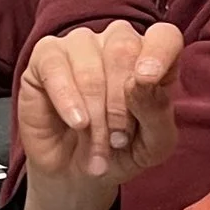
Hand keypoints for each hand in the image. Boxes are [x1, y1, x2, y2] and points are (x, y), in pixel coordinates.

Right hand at [14, 20, 182, 209]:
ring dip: (95, 113)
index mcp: (151, 57)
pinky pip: (55, 66)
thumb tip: (140, 81)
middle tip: (117, 140)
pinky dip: (67, 99)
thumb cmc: (121, 151)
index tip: (148, 80)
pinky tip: (76, 123)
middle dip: (120, 105)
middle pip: (123, 50)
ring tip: (96, 145)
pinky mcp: (45, 57)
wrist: (76, 173)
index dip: (159, 53)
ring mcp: (80, 46)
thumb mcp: (154, 145)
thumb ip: (157, 111)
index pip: (164, 36)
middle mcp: (116, 43)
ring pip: (90, 66)